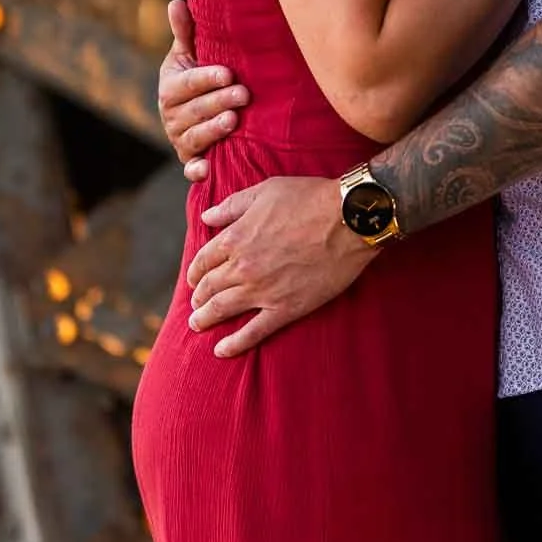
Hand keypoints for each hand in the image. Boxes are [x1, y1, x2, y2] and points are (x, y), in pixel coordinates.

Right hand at [157, 0, 250, 181]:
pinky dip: (196, 171)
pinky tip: (206, 170)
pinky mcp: (190, 160)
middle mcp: (171, 115)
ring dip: (213, 130)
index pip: (187, 83)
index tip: (228, 73)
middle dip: (218, 102)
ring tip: (234, 121)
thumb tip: (176, 2)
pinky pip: (191, 168)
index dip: (206, 78)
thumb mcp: (188, 56)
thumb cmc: (196, 78)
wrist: (195, 115)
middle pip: (194, 110)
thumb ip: (185, 33)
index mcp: (170, 88)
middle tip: (244, 95)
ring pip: (195, 136)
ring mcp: (180, 139)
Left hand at [186, 177, 374, 355]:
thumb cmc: (309, 199)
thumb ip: (233, 205)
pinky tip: (221, 350)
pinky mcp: (285, 308)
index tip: (194, 278)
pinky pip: (253, 332)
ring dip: (205, 318)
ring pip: (223, 309)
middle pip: (209, 286)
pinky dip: (234, 344)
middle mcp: (242, 267)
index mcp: (236, 237)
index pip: (203, 259)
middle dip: (198, 296)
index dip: (195, 270)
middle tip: (196, 304)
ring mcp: (262, 290)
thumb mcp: (266, 191)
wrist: (347, 219)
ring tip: (197, 324)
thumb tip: (207, 217)